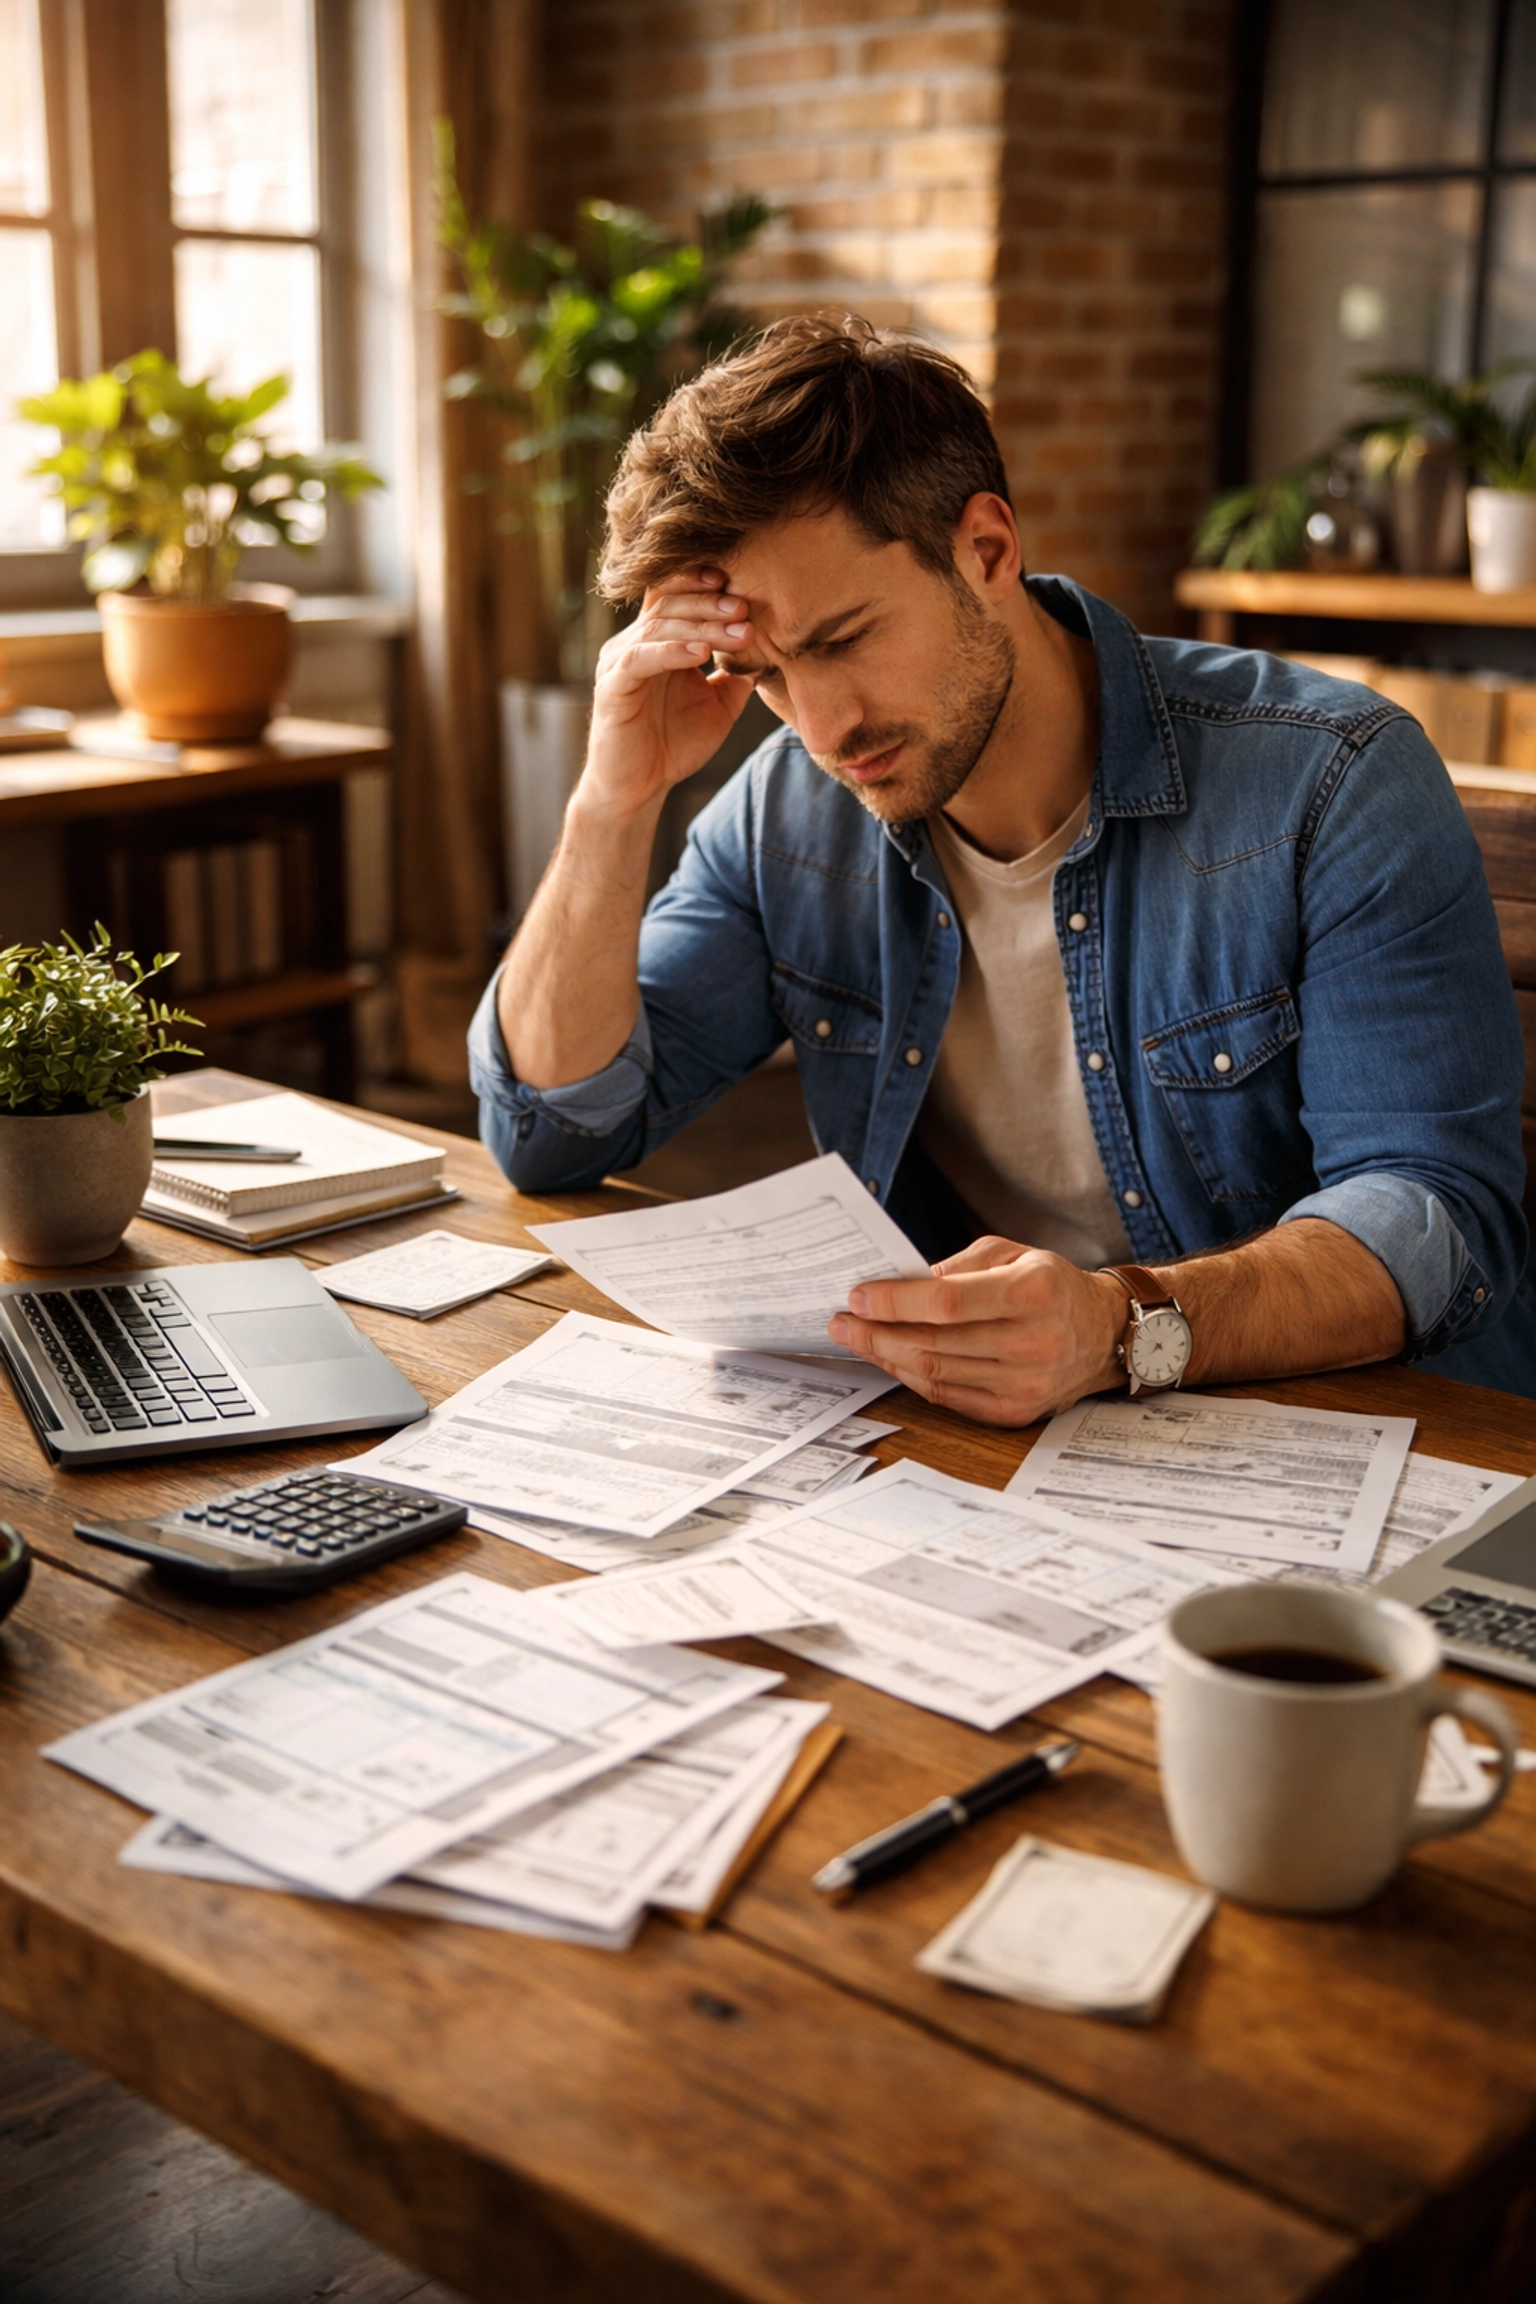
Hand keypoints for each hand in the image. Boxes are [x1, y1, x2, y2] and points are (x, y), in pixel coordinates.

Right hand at [582, 568, 758, 818]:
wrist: (640, 788)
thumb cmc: (675, 745)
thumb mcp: (719, 705)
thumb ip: (738, 675)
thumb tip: (772, 649)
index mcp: (658, 640)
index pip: (676, 593)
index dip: (705, 583)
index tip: (745, 587)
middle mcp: (635, 643)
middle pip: (669, 601)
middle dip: (711, 602)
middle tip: (745, 607)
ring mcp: (619, 662)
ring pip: (658, 626)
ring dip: (702, 626)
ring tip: (737, 632)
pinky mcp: (611, 687)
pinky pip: (640, 659)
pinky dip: (671, 651)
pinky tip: (701, 654)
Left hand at [826, 1235, 1128, 1425]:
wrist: (1103, 1333)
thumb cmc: (1051, 1285)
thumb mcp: (1012, 1253)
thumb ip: (957, 1267)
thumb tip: (900, 1284)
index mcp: (1034, 1294)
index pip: (948, 1302)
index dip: (896, 1302)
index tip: (857, 1296)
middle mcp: (1033, 1343)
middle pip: (934, 1343)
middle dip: (877, 1332)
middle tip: (841, 1321)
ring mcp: (1025, 1384)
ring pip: (935, 1373)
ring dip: (886, 1356)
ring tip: (858, 1339)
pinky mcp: (1015, 1412)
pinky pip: (947, 1395)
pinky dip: (911, 1377)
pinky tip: (890, 1359)